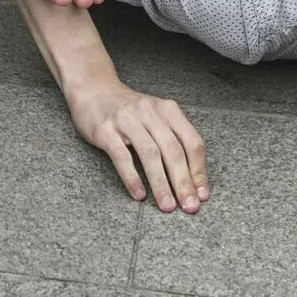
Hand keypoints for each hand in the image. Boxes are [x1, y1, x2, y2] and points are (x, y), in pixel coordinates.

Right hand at [68, 78, 208, 211]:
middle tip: (189, 206)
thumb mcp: (157, 117)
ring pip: (150, 154)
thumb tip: (193, 180)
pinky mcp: (105, 130)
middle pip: (173, 150)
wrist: (93, 89)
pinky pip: (122, 156)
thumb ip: (174, 141)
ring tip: (167, 206)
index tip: (202, 195)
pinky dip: (132, 177)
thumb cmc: (130, 111)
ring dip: (161, 184)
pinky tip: (139, 194)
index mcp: (168, 110)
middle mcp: (150, 112)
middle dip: (183, 182)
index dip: (199, 170)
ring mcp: (127, 120)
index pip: (192, 142)